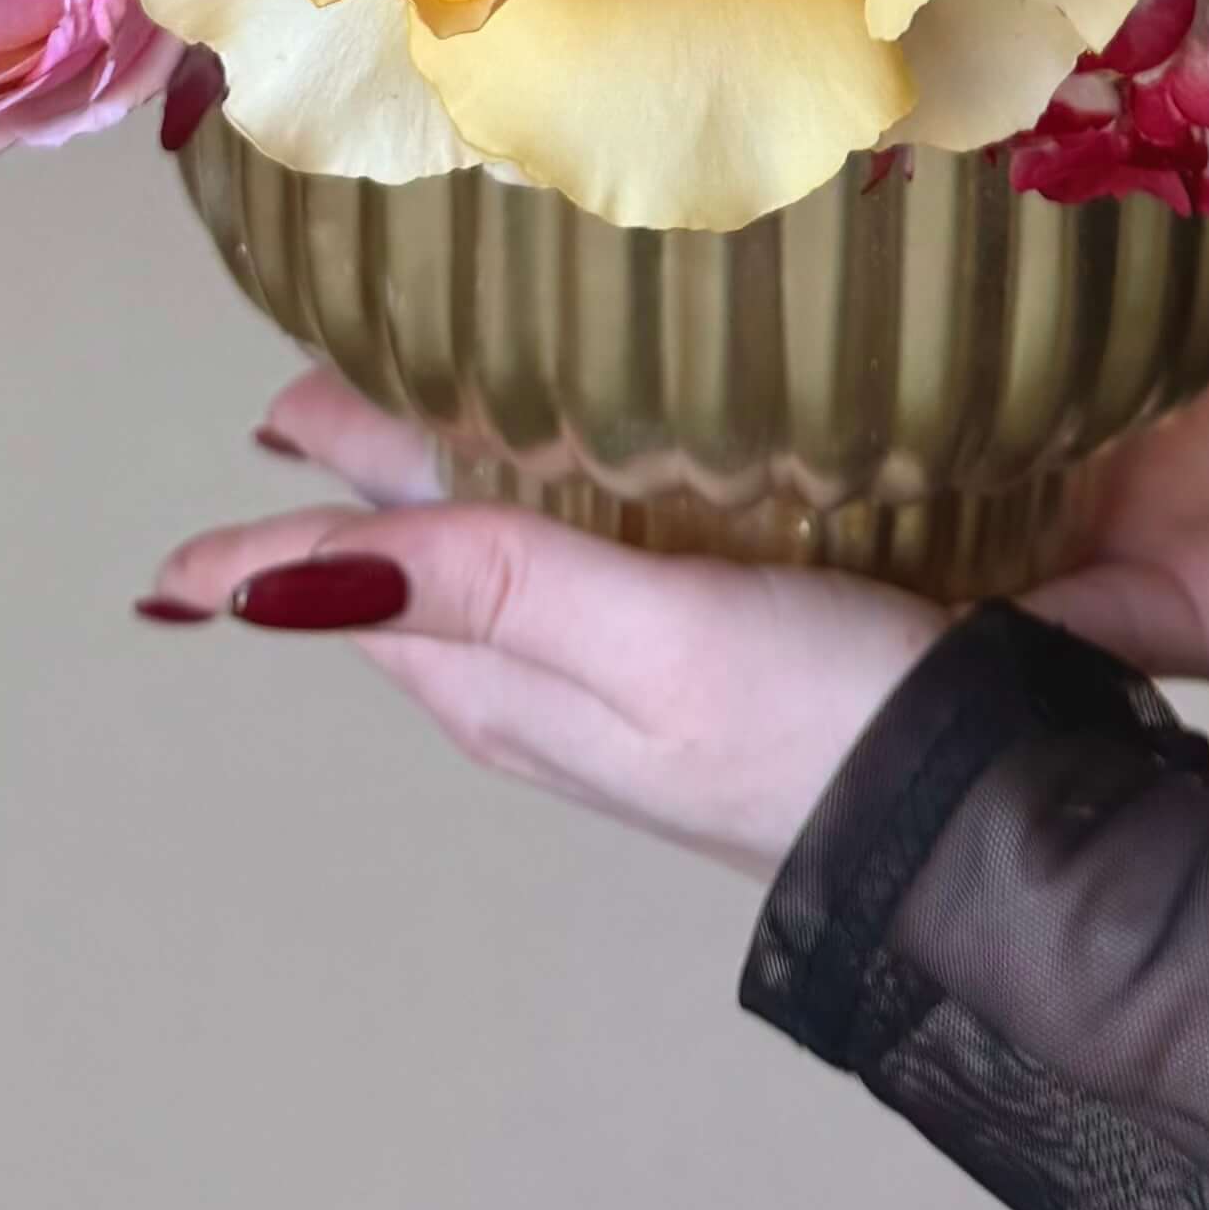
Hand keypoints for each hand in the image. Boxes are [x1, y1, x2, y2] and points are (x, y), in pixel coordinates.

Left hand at [142, 373, 941, 882]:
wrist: (986, 823)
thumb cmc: (813, 719)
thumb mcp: (639, 644)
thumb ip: (477, 590)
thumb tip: (269, 583)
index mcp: (506, 677)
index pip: (359, 571)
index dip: (285, 510)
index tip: (222, 461)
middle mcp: (548, 684)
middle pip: (422, 557)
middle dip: (358, 474)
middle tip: (308, 386)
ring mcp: (633, 681)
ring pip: (503, 563)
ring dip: (450, 484)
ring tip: (418, 400)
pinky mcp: (717, 662)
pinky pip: (590, 569)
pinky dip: (555, 500)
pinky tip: (592, 466)